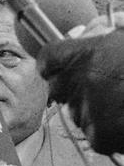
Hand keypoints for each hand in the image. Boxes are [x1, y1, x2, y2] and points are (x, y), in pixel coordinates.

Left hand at [39, 23, 123, 154]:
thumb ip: (112, 30)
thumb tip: (91, 30)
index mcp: (88, 54)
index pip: (49, 59)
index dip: (55, 62)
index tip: (63, 64)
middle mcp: (83, 82)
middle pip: (58, 88)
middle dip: (73, 86)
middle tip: (98, 85)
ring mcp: (90, 111)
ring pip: (76, 112)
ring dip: (92, 108)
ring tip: (121, 102)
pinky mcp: (100, 136)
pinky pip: (94, 134)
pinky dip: (108, 130)